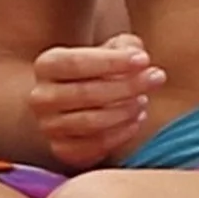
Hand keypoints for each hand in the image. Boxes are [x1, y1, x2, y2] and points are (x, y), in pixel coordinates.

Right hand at [29, 32, 165, 169]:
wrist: (77, 99)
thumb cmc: (100, 68)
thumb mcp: (111, 48)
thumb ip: (126, 47)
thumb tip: (140, 59)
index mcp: (47, 64)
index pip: (76, 62)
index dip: (112, 61)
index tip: (144, 60)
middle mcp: (41, 97)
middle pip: (86, 93)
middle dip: (127, 86)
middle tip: (157, 78)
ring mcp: (49, 126)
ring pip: (91, 122)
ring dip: (125, 111)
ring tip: (144, 100)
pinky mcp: (62, 150)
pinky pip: (94, 146)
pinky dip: (120, 134)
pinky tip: (137, 119)